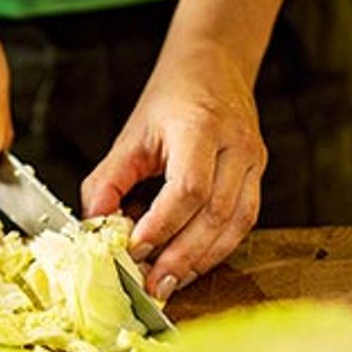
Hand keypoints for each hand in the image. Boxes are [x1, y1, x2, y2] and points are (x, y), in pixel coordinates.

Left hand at [81, 40, 266, 299]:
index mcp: (200, 128)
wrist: (214, 67)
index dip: (162, 225)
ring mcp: (253, 161)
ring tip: (169, 283)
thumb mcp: (130, 135)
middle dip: (182, 256)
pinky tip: (190, 264)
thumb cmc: (171, 99)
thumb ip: (108, 180)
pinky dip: (216, 249)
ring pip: (236, 224)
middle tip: (151, 284)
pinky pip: (244, 222)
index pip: (189, 188)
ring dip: (201, 260)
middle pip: (216, 214)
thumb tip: (93, 224)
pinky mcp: (258, 176)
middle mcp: (235, 146)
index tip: (134, 249)